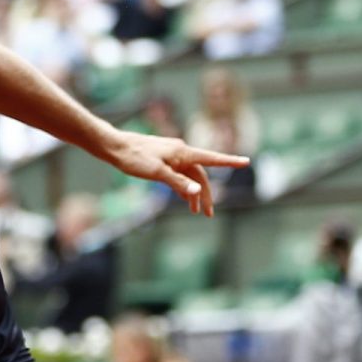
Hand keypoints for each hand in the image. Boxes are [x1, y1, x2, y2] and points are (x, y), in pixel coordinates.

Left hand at [106, 130, 249, 217]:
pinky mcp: (163, 160)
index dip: (230, 161)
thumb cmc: (134, 158)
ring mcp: (172, 156)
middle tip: (208, 214)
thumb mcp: (156, 173)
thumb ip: (178, 182)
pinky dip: (183, 187)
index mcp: (183, 152)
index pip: (212, 158)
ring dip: (194, 193)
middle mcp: (181, 152)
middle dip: (206, 194)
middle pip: (200, 174)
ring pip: (190, 176)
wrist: (115, 147)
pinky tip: (184, 199)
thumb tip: (198, 190)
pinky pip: (179, 175)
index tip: (246, 161)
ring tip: (195, 212)